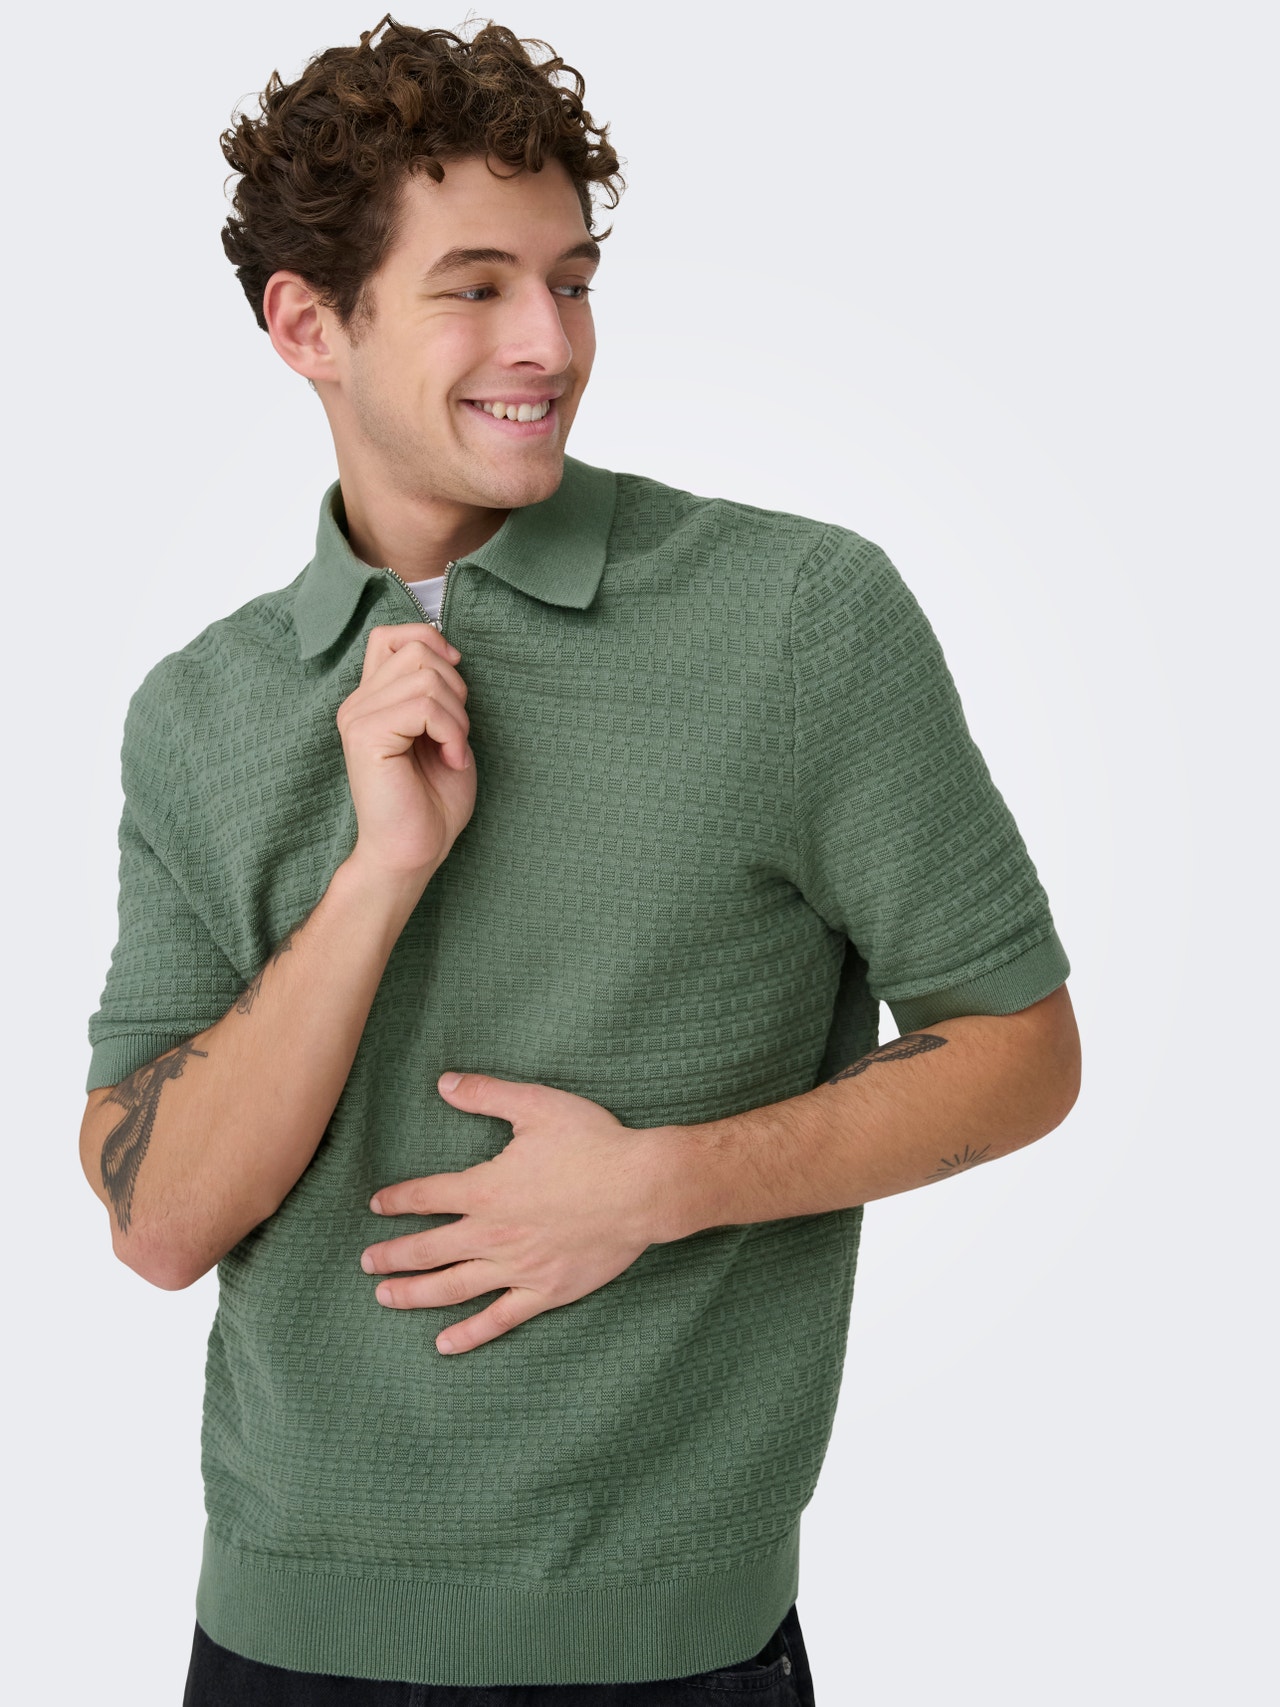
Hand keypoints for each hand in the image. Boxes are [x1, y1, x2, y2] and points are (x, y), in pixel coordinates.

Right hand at [336, 622, 476, 882]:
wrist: (413, 852)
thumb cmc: (431, 802)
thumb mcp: (442, 732)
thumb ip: (436, 691)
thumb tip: (447, 652)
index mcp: (371, 700)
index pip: (392, 636)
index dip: (431, 644)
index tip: (455, 685)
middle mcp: (357, 703)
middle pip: (417, 649)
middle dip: (455, 688)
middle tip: (455, 735)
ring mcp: (357, 717)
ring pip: (426, 676)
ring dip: (456, 716)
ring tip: (452, 751)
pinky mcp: (365, 736)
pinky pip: (423, 706)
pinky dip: (451, 732)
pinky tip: (451, 760)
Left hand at [359, 1073, 671, 1353]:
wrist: (643, 1189)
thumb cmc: (593, 1143)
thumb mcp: (537, 1106)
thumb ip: (486, 1095)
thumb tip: (444, 1083)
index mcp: (486, 1190)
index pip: (426, 1196)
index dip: (397, 1200)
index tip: (376, 1205)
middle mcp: (492, 1234)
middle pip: (427, 1250)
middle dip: (392, 1256)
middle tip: (366, 1262)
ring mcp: (517, 1268)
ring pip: (452, 1288)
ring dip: (413, 1294)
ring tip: (385, 1297)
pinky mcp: (544, 1291)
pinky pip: (498, 1319)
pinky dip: (469, 1334)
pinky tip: (445, 1344)